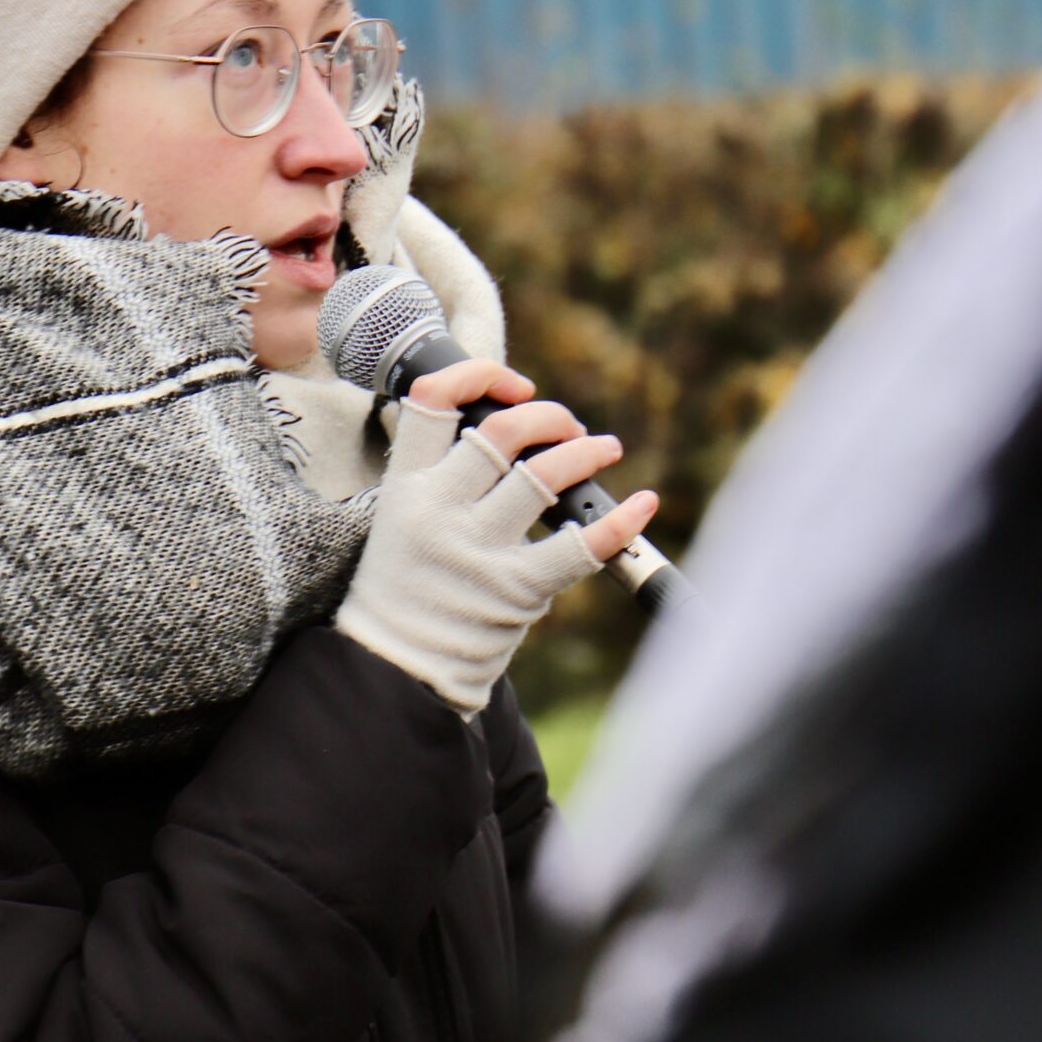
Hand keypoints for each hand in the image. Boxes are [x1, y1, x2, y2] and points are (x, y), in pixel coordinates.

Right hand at [407, 359, 659, 567]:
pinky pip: (578, 546)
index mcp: (407, 484)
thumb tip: (513, 428)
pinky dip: (619, 521)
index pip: (433, 399)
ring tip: (605, 447)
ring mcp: (479, 549)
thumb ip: (444, 473)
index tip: (514, 387)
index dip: (480, 375)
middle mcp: (440, 508)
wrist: (399, 666)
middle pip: (504, 430)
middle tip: (569, 426)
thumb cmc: (409, 585)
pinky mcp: (515, 589)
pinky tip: (642, 503)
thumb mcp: (402, 516)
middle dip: (550, 416)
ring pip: (544, 475)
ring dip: (586, 452)